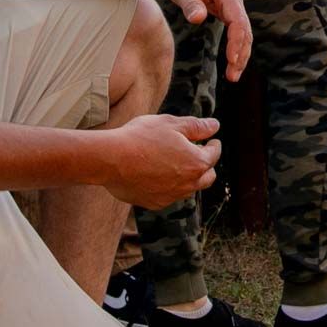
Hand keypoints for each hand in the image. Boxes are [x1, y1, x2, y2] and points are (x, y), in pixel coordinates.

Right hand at [106, 115, 221, 207]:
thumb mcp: (171, 124)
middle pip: (207, 177)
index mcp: (196, 162)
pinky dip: (170, 186)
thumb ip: (197, 126)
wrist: (111, 159)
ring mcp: (171, 196)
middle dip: (207, 165)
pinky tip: (159, 175)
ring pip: (189, 188)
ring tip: (179, 164)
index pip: (214, 154)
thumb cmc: (141, 137)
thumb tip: (215, 126)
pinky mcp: (155, 203)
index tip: (212, 140)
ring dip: (189, 177)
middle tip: (199, 153)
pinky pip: (169, 196)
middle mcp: (188, 184)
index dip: (214, 145)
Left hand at [158, 0, 252, 81]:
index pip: (237, 19)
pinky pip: (237, 30)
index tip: (230, 59)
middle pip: (245, 29)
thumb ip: (190, 4)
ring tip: (232, 76)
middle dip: (241, 54)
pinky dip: (236, 47)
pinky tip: (232, 63)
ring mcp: (232, 3)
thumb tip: (198, 19)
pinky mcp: (228, 9)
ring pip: (244, 32)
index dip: (236, 41)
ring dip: (241, 54)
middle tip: (232, 76)